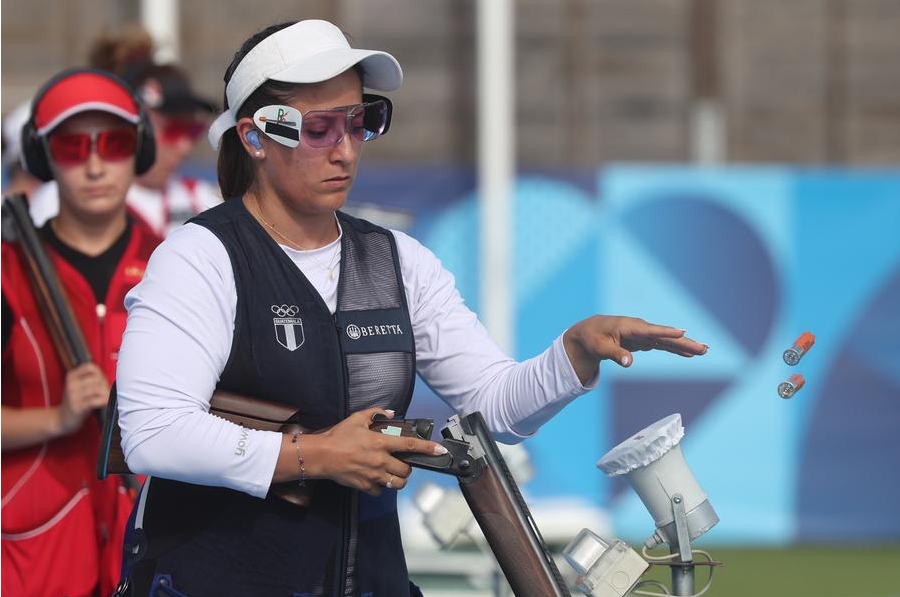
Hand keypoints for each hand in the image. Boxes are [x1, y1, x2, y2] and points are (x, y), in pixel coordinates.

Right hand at [57, 362, 108, 435]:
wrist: (61, 419)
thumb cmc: (76, 402)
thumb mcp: (78, 387)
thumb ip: (90, 379)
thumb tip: (110, 376)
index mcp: (71, 376)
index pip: (90, 367)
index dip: (100, 373)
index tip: (101, 381)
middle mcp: (71, 384)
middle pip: (97, 378)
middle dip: (105, 385)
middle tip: (105, 392)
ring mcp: (73, 396)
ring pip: (98, 389)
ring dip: (106, 394)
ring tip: (105, 398)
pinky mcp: (77, 407)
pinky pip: (95, 401)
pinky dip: (103, 401)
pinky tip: (103, 404)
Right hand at [315, 408, 447, 495]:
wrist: (321, 456)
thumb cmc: (338, 436)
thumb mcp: (357, 419)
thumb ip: (375, 413)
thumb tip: (390, 412)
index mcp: (381, 442)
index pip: (410, 445)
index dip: (427, 448)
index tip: (440, 450)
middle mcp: (380, 460)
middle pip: (406, 470)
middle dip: (407, 467)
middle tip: (401, 463)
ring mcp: (373, 475)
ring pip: (397, 483)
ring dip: (398, 479)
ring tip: (393, 474)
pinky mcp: (365, 486)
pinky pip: (380, 491)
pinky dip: (381, 487)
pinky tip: (376, 480)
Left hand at [563, 315, 707, 382]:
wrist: (590, 331)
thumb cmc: (593, 338)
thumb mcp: (600, 347)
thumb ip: (615, 354)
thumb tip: (628, 363)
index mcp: (630, 327)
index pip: (651, 331)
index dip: (666, 332)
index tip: (682, 333)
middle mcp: (641, 329)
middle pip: (666, 337)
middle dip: (685, 342)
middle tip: (704, 348)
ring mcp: (644, 334)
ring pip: (668, 341)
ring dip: (685, 346)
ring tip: (704, 350)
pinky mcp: (645, 340)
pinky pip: (663, 345)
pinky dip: (676, 349)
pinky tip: (689, 354)